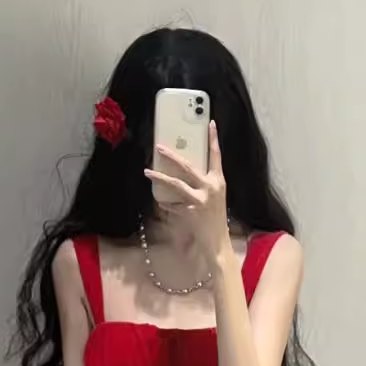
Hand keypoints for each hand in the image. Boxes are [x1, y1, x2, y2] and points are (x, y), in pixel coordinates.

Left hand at [144, 122, 230, 262]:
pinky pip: (173, 204)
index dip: (213, 139)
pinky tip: (161, 202)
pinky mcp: (191, 211)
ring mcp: (201, 199)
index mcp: (218, 181)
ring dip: (160, 177)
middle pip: (188, 166)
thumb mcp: (214, 196)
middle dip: (172, 156)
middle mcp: (211, 187)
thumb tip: (185, 171)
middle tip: (159, 147)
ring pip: (176, 184)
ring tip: (147, 172)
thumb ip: (203, 183)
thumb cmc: (215, 218)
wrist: (217, 242)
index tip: (210, 123)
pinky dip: (166, 203)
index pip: (216, 155)